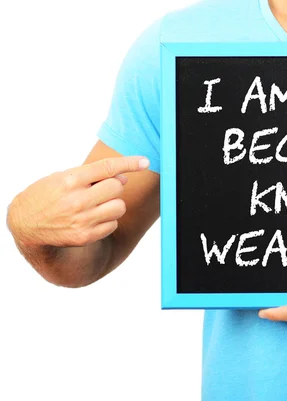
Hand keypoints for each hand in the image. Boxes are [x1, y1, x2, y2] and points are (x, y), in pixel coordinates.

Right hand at [7, 156, 148, 247]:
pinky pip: (113, 224)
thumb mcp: (63, 177)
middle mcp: (77, 200)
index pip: (107, 168)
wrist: (25, 223)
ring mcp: (82, 220)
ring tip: (97, 204)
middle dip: (114, 186)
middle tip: (101, 189)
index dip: (129, 163)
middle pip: (117, 188)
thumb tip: (123, 178)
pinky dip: (108, 220)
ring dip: (113, 204)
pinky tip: (92, 218)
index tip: (144, 161)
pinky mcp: (85, 236)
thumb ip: (92, 176)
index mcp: (71, 180)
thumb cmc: (48, 195)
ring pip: (119, 207)